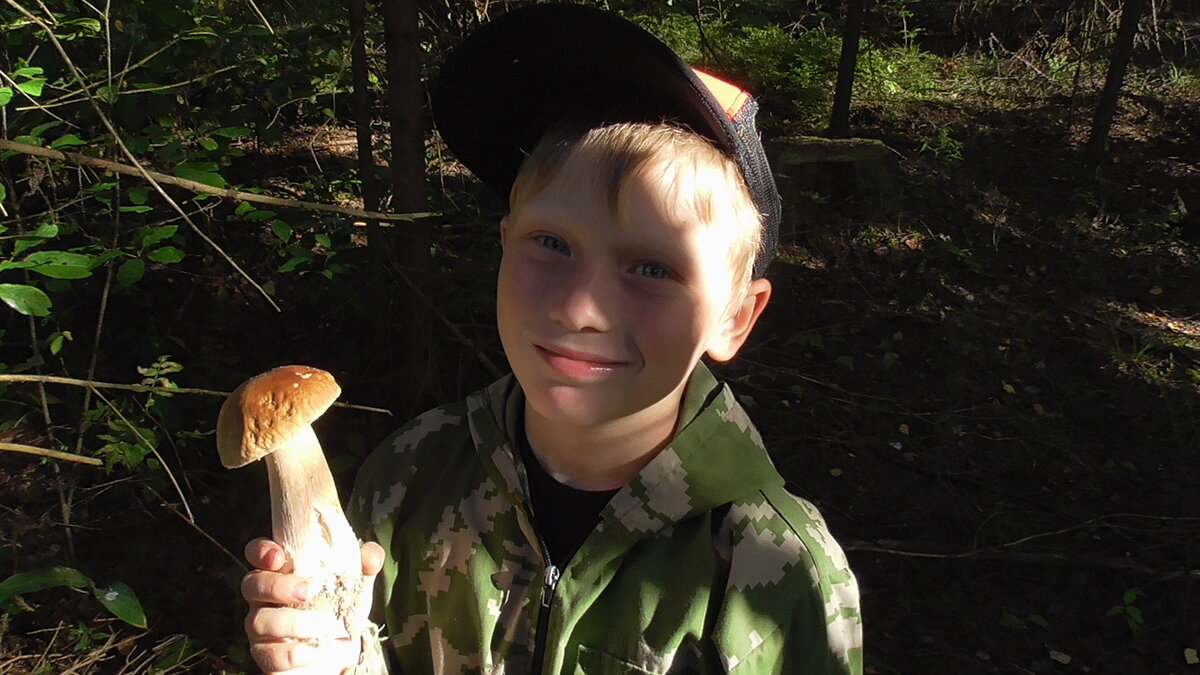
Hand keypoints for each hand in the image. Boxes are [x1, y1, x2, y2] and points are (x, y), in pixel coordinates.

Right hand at [241, 538, 384, 673]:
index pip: (258, 553)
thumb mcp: (355, 587)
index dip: (261, 550)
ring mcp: (260, 628)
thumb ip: (363, 568)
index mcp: (281, 572)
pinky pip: (275, 655)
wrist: (338, 652)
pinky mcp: (266, 656)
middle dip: (278, 586)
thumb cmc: (338, 610)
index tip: (278, 557)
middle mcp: (263, 598)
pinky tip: (331, 649)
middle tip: (310, 591)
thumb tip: (371, 554)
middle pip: (252, 584)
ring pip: (260, 621)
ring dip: (299, 624)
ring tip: (332, 626)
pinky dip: (307, 653)